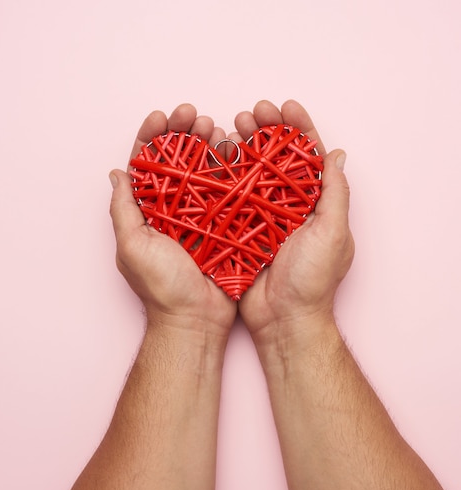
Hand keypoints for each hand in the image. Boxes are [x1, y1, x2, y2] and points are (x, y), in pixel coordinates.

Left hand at [109, 104, 236, 339]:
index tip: (161, 117)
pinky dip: (230, 168)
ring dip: (206, 144)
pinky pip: (228, 191)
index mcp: (147, 211)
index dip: (151, 139)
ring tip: (213, 126)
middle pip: (176, 161)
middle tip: (193, 115)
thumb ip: (123, 210)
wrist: (196, 319)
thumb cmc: (161, 286)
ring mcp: (200, 215)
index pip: (145, 166)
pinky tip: (233, 149)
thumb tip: (117, 173)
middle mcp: (173, 209)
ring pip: (203, 170)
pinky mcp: (225, 224)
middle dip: (182, 134)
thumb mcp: (132, 246)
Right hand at [233, 100, 354, 346]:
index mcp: (314, 203)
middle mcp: (287, 206)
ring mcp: (260, 217)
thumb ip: (334, 194)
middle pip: (275, 159)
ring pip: (250, 173)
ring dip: (242, 147)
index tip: (284, 107)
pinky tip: (214, 158)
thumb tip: (337, 154)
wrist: (282, 320)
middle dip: (265, 131)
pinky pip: (229, 198)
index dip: (298, 129)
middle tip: (251, 112)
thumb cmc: (312, 280)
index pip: (308, 157)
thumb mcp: (332, 233)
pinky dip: (222, 176)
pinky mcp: (238, 230)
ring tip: (230, 126)